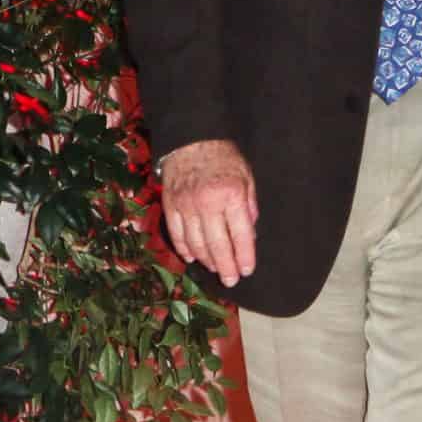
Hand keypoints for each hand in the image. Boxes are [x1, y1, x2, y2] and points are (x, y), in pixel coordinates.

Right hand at [160, 140, 259, 285]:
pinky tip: (192, 258)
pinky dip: (184, 249)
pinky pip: (177, 234)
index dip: (245, 255)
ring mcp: (186, 205)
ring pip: (196, 243)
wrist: (192, 140)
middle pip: (217, 244)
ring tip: (216, 270)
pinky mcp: (170, 205)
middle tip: (232, 280)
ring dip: (207, 260)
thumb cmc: (225, 159)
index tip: (248, 270)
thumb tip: (250, 234)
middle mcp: (207, 203)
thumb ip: (249, 206)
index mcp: (231, 196)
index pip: (241, 234)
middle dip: (226, 266)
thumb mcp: (247, 178)